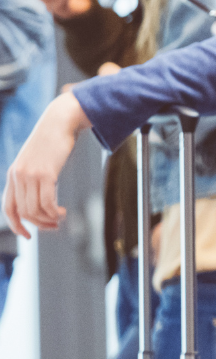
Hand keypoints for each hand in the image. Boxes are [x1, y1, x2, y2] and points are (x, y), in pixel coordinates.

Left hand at [3, 93, 91, 236]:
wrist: (59, 122)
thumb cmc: (52, 142)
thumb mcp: (37, 161)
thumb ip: (34, 177)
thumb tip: (40, 198)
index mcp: (13, 175)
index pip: (9, 208)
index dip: (17, 226)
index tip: (29, 236)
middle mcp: (18, 176)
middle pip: (25, 212)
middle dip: (40, 224)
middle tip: (55, 225)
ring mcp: (30, 175)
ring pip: (35, 210)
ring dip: (49, 219)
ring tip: (61, 217)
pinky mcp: (45, 173)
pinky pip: (47, 202)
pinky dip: (55, 212)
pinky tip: (63, 211)